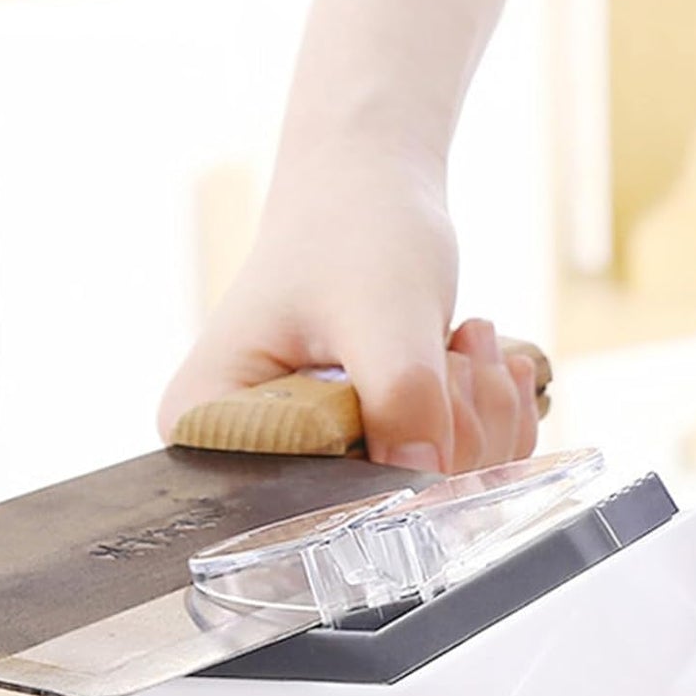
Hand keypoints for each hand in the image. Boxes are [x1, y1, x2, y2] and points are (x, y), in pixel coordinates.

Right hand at [157, 140, 538, 473]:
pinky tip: (480, 361)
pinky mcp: (369, 450)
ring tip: (467, 342)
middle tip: (460, 350)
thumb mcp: (381, 311)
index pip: (308, 503)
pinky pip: (453, 472)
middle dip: (450, 430)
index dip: (393, 462)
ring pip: (428, 492)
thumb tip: (429, 488)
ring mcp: (316, 459)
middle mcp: (250, 459)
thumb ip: (400, 397)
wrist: (372, 189)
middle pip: (373, 505)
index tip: (437, 381)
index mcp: (208, 428)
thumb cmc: (353, 228)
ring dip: (479, 417)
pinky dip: (487, 419)